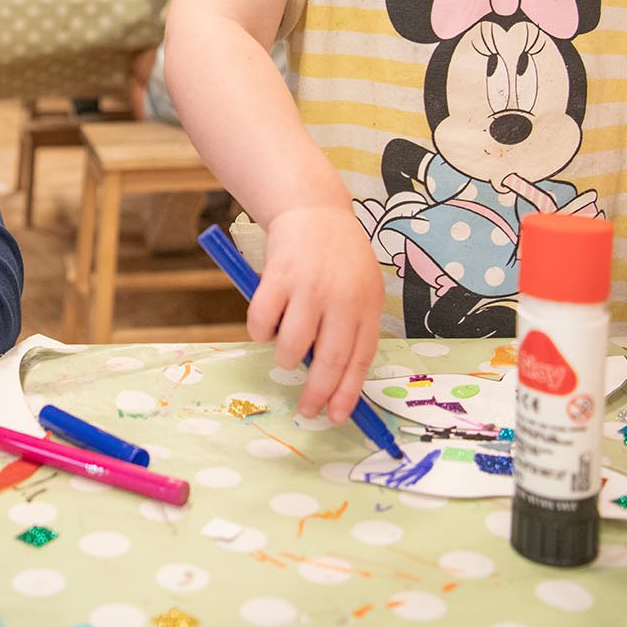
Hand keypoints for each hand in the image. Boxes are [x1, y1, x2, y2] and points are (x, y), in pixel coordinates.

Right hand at [253, 207, 383, 421]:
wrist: (315, 211)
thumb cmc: (339, 258)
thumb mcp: (360, 289)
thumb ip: (350, 328)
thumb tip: (331, 379)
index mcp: (367, 304)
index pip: (359, 360)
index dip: (347, 394)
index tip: (336, 415)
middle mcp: (341, 298)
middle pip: (328, 361)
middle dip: (316, 393)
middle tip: (307, 409)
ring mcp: (309, 288)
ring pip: (291, 347)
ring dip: (285, 357)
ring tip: (285, 347)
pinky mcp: (278, 277)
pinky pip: (261, 323)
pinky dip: (260, 331)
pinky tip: (267, 323)